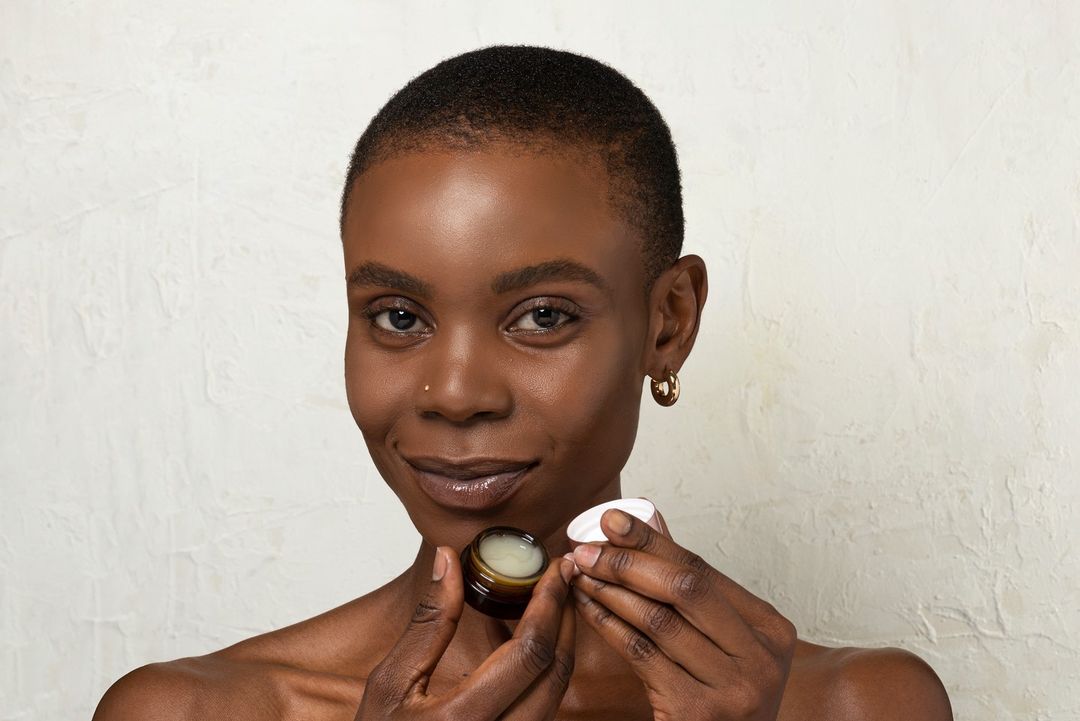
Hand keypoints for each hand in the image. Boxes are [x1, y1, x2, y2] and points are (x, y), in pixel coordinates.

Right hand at [355, 547, 575, 720]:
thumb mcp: (392, 683)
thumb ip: (428, 623)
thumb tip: (449, 562)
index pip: (530, 655)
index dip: (550, 606)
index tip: (556, 571)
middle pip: (556, 675)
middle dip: (565, 620)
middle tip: (562, 580)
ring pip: (556, 696)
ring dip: (559, 646)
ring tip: (551, 605)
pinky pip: (544, 711)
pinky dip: (546, 673)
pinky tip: (533, 646)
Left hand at [568, 509, 796, 720]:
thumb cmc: (721, 698)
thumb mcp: (725, 644)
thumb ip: (694, 595)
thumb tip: (643, 531)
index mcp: (772, 631)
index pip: (703, 571)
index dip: (652, 542)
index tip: (612, 521)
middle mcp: (760, 659)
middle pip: (685, 589)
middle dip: (628, 563)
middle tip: (587, 551)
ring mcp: (733, 690)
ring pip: (658, 621)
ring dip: (611, 592)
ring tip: (582, 576)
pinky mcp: (698, 714)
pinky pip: (641, 655)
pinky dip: (608, 626)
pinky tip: (589, 609)